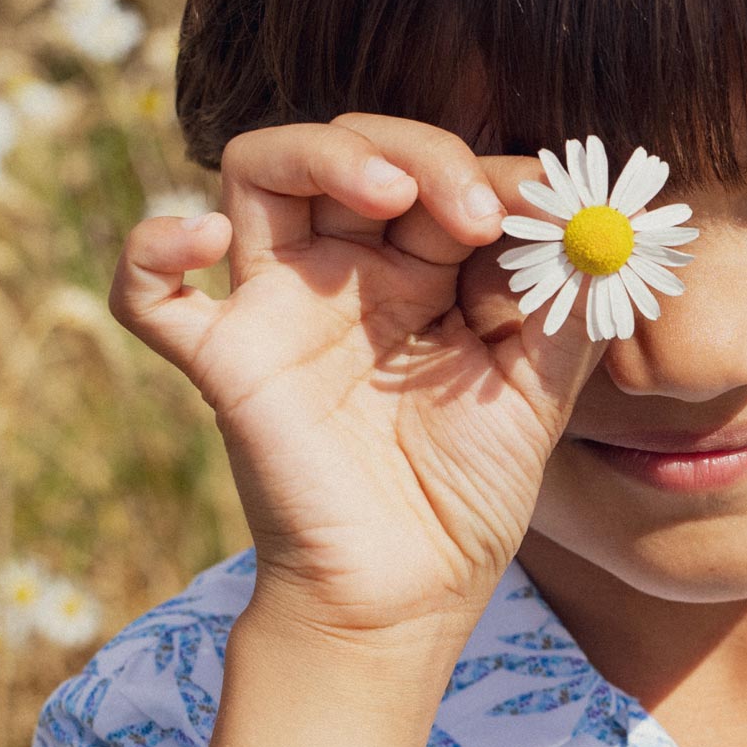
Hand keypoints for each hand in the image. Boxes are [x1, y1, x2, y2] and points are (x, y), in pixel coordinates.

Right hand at [112, 117, 596, 649]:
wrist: (407, 598)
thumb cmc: (469, 495)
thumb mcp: (542, 389)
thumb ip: (568, 304)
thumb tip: (597, 216)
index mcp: (422, 270)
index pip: (442, 173)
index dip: (495, 173)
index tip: (552, 209)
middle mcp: (344, 272)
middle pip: (355, 149)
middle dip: (423, 155)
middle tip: (478, 211)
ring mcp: (278, 308)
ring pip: (259, 171)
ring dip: (322, 154)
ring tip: (390, 192)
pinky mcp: (225, 361)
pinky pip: (149, 293)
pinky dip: (154, 246)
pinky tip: (206, 236)